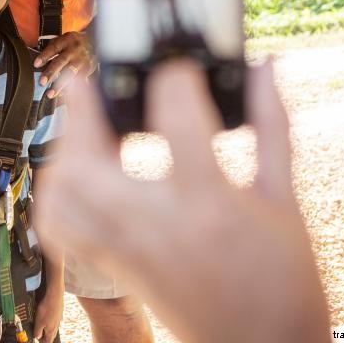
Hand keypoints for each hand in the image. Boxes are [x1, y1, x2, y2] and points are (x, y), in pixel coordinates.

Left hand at [33, 31, 95, 96]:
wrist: (95, 43)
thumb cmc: (74, 43)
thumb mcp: (63, 39)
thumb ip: (51, 49)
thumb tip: (38, 63)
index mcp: (67, 40)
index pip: (54, 47)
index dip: (45, 56)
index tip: (36, 64)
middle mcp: (75, 50)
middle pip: (62, 61)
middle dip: (51, 72)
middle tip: (42, 82)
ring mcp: (82, 60)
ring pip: (70, 73)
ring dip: (60, 84)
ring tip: (51, 93)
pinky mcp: (88, 70)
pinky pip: (78, 81)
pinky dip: (69, 89)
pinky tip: (61, 94)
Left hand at [33, 283, 62, 342]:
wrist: (55, 295)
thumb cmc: (47, 308)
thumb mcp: (39, 321)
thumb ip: (38, 331)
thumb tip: (37, 337)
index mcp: (51, 330)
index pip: (48, 341)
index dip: (42, 342)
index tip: (38, 339)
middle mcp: (56, 326)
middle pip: (51, 336)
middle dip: (45, 337)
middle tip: (40, 334)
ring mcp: (58, 319)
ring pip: (53, 328)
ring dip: (48, 329)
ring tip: (43, 326)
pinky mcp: (59, 313)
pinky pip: (55, 320)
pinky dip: (51, 321)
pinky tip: (48, 316)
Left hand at [35, 60, 330, 342]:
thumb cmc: (283, 280)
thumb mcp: (285, 199)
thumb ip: (271, 126)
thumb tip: (264, 66)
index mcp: (210, 206)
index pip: (177, 123)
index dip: (173, 78)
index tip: (176, 62)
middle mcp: (158, 227)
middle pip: (87, 163)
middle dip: (81, 113)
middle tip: (91, 84)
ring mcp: (128, 249)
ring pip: (64, 194)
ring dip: (64, 149)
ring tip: (87, 126)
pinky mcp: (114, 265)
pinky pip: (60, 227)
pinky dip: (57, 191)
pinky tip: (79, 172)